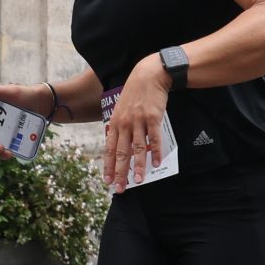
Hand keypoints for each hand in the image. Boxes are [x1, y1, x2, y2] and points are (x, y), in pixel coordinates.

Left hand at [106, 58, 170, 191]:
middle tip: (120, 188)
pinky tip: (157, 163)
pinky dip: (155, 152)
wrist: (148, 75)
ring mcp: (138, 121)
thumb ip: (122, 126)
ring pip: (137, 148)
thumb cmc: (136, 93)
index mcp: (115, 123)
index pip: (110, 149)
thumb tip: (124, 144)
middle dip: (120, 172)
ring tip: (138, 180)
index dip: (108, 166)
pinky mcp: (153, 118)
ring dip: (138, 166)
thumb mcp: (122, 108)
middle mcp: (124, 124)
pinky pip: (154, 138)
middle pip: (121, 153)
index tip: (107, 181)